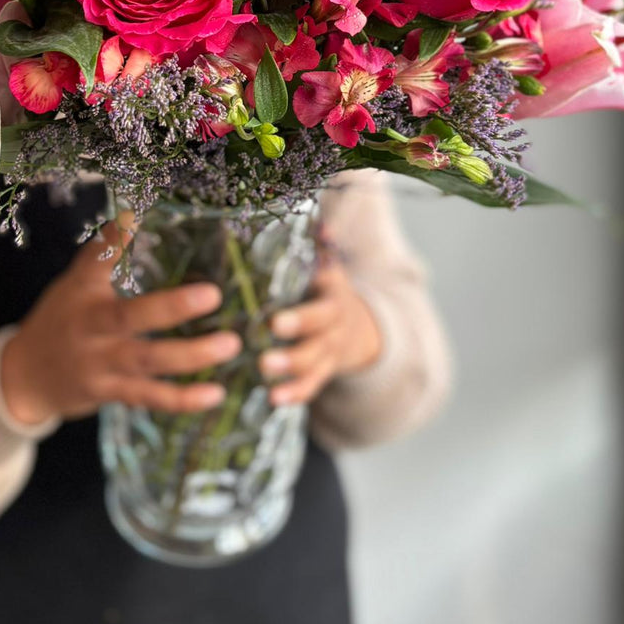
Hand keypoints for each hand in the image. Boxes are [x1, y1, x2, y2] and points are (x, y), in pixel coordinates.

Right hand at [0, 218, 241, 426]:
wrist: (26, 378)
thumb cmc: (59, 319)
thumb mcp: (73, 284)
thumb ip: (102, 254)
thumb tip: (132, 213)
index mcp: (83, 300)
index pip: (96, 268)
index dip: (112, 246)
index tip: (135, 218)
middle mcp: (92, 334)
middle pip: (131, 321)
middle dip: (172, 309)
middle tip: (214, 294)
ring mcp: (102, 367)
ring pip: (148, 363)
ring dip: (191, 357)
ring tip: (230, 346)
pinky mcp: (113, 394)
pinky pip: (150, 398)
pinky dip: (182, 399)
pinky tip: (214, 394)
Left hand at [259, 261, 382, 406]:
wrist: (359, 329)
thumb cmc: (328, 291)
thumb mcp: (330, 267)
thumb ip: (323, 247)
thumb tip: (319, 224)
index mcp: (333, 294)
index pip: (323, 300)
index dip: (302, 313)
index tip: (275, 318)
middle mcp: (334, 324)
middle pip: (318, 332)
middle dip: (295, 338)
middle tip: (267, 342)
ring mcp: (330, 350)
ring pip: (314, 362)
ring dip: (290, 369)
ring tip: (264, 370)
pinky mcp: (324, 371)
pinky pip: (312, 385)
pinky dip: (295, 394)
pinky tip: (273, 400)